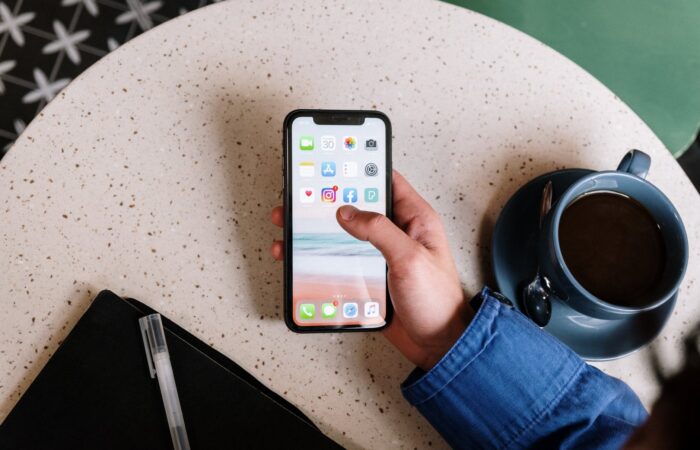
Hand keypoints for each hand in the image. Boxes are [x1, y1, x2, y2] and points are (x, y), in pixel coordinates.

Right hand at [270, 171, 472, 369]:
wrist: (437, 344)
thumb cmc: (437, 301)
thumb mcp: (410, 259)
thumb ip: (380, 231)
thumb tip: (348, 212)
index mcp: (414, 219)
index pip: (385, 181)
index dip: (360, 169)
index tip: (333, 164)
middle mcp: (395, 233)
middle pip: (356, 207)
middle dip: (327, 201)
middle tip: (300, 197)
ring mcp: (379, 255)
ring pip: (342, 235)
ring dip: (316, 231)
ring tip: (290, 226)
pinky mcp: (368, 277)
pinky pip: (339, 261)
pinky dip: (318, 259)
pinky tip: (301, 260)